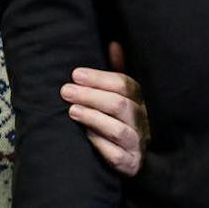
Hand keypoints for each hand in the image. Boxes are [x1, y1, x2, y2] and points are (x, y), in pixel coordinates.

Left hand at [62, 41, 150, 175]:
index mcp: (140, 99)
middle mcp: (142, 120)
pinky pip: (117, 155)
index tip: (75, 74)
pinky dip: (100, 144)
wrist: (134, 158)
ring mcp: (138, 143)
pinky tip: (85, 135)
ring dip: (93, 118)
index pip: (124, 84)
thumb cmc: (122, 120)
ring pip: (119, 130)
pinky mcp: (130, 164)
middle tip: (66, 91)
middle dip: (90, 96)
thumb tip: (114, 44)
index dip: (99, 78)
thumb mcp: (122, 95)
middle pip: (120, 105)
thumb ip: (117, 71)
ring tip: (72, 110)